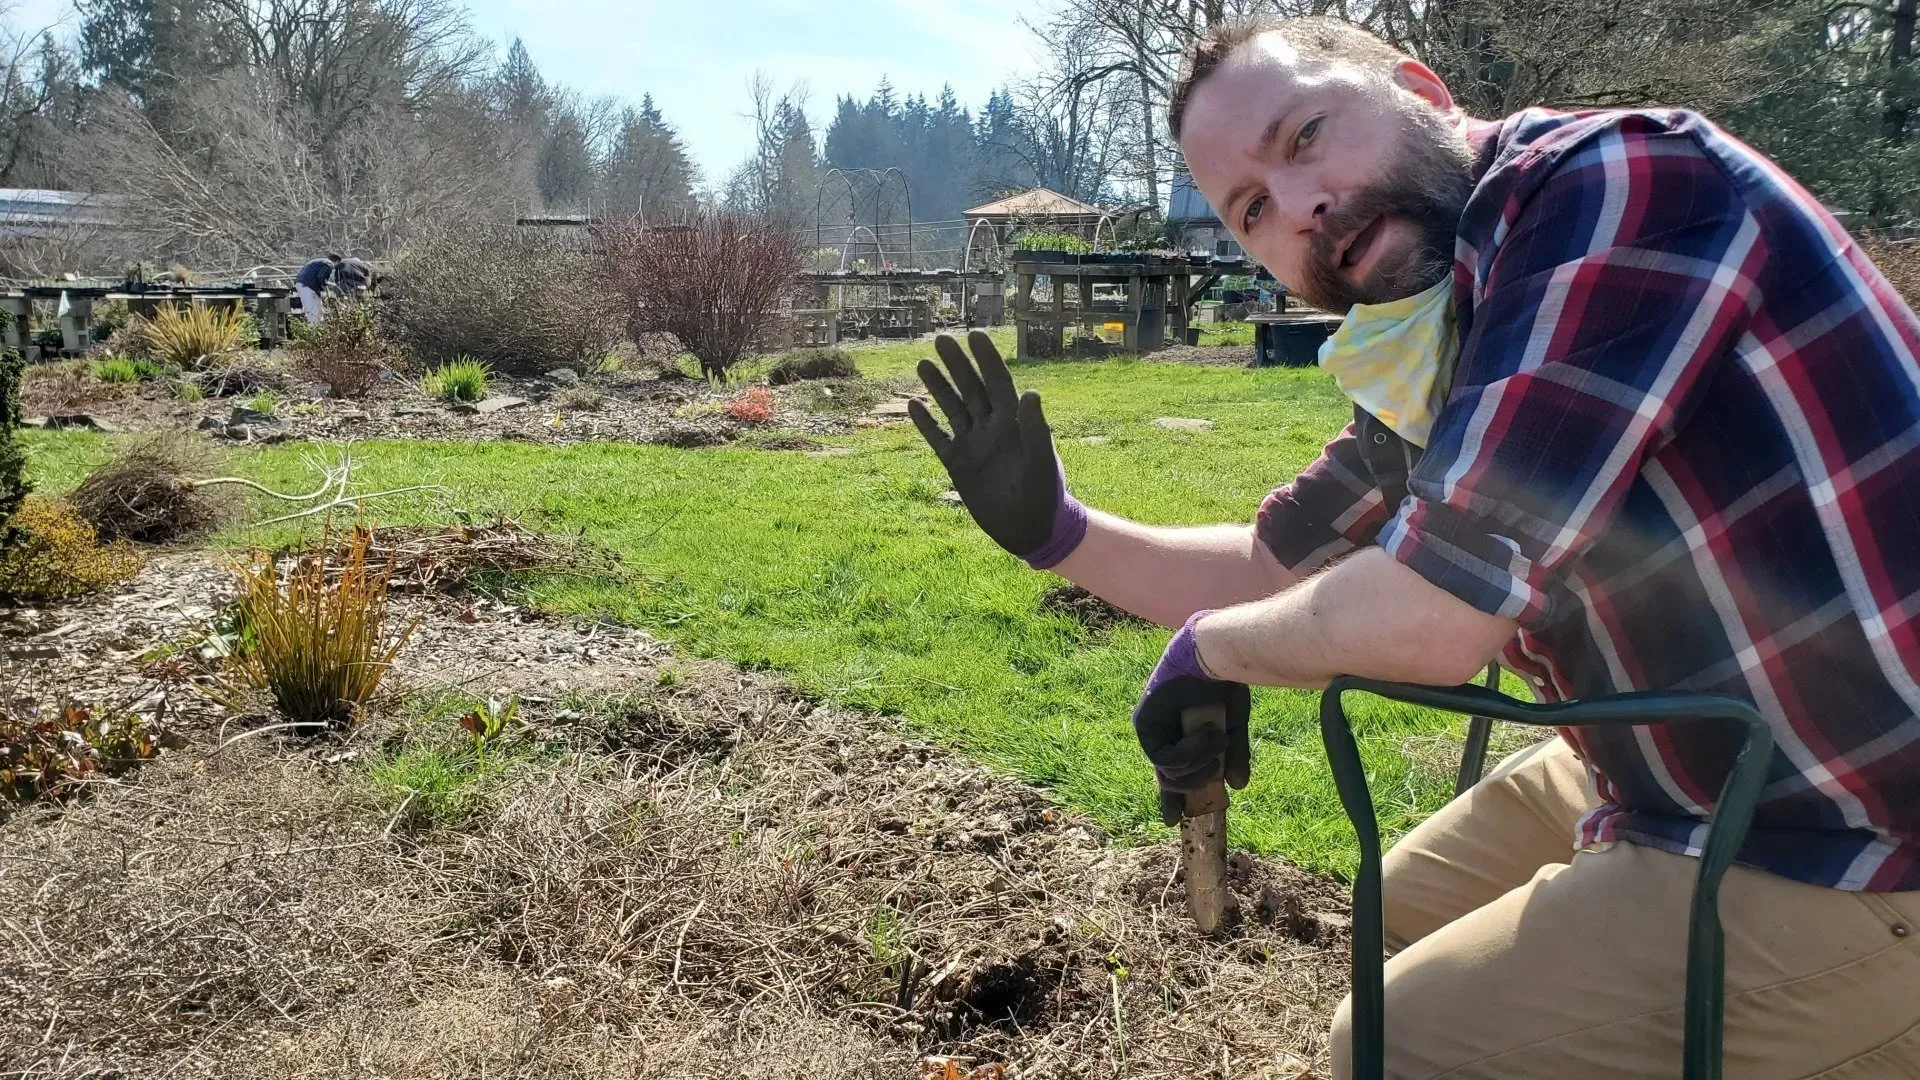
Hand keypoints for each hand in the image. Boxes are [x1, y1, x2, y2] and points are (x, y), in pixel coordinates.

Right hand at [908, 331, 1085, 567]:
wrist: (1029, 530)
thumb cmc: (1043, 496)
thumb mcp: (1040, 462)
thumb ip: (1035, 428)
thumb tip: (1031, 392)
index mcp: (1014, 423)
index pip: (998, 383)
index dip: (986, 359)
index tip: (975, 335)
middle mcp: (992, 428)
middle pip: (971, 389)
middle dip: (957, 364)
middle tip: (940, 339)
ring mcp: (973, 445)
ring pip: (952, 409)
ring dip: (938, 387)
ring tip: (922, 363)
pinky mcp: (958, 465)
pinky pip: (939, 439)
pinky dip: (926, 423)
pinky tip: (912, 405)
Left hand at [1132, 611, 1252, 824]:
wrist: (1214, 654)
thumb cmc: (1224, 683)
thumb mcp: (1233, 727)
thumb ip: (1234, 755)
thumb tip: (1238, 786)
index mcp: (1180, 733)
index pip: (1173, 771)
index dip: (1173, 798)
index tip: (1174, 820)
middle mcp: (1161, 732)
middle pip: (1164, 778)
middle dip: (1184, 792)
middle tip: (1208, 788)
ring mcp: (1150, 729)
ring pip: (1168, 773)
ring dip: (1199, 765)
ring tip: (1219, 741)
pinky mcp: (1144, 724)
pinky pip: (1165, 758)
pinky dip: (1190, 754)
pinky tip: (1211, 735)